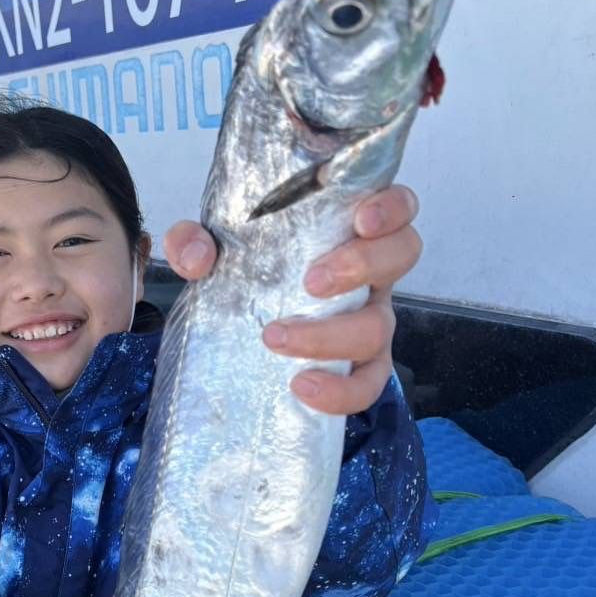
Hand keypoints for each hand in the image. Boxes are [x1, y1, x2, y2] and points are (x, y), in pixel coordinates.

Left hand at [161, 184, 420, 414]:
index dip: (392, 207)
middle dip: (361, 265)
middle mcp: (371, 273)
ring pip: (380, 325)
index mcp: (349, 232)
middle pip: (401, 256)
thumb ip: (193, 240)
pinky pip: (368, 384)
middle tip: (310, 282)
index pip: (397, 206)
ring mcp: (370, 319)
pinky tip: (303, 388)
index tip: (360, 219)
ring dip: (332, 334)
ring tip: (277, 338)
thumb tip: (197, 257)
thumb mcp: (212, 249)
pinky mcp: (360, 367)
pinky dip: (342, 390)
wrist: (237, 329)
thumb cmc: (245, 273)